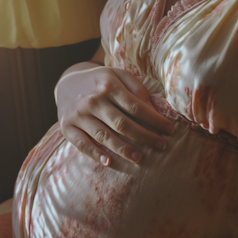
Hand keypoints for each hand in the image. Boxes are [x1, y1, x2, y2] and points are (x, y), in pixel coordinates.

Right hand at [56, 56, 173, 165]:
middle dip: (145, 136)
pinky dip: (95, 154)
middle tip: (162, 146)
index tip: (169, 129)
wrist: (67, 82)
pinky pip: (82, 144)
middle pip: (122, 123)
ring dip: (123, 149)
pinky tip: (109, 162)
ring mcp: (79, 115)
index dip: (154, 119)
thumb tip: (154, 109)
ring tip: (140, 158)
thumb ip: (137, 88)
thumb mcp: (118, 75)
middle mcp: (93, 100)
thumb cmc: (101, 81)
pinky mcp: (67, 127)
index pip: (136, 106)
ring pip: (104, 136)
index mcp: (108, 85)